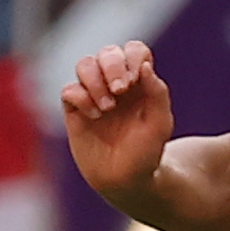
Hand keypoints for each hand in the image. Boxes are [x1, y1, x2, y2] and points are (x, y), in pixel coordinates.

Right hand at [61, 41, 175, 204]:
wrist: (126, 180)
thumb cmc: (146, 152)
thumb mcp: (160, 124)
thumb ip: (158, 93)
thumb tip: (144, 65)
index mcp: (139, 82)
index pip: (134, 50)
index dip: (133, 57)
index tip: (136, 80)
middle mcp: (114, 83)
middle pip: (107, 52)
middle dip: (113, 65)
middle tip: (121, 89)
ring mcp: (93, 95)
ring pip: (85, 64)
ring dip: (96, 81)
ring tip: (108, 107)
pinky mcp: (75, 110)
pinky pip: (69, 90)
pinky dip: (81, 98)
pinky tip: (95, 116)